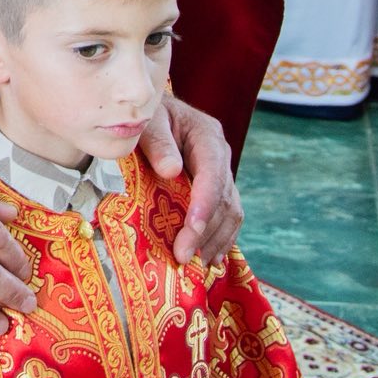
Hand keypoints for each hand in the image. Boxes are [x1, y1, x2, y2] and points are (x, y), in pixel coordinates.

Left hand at [140, 95, 241, 264]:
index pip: (213, 173)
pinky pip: (226, 217)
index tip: (190, 229)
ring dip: (215, 241)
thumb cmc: (148, 115)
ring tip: (197, 265)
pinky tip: (211, 260)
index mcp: (207, 136)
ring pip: (230, 212)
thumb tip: (171, 170)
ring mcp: (220, 174)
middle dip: (205, 231)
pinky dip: (220, 239)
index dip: (204, 204)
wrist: (153, 112)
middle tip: (183, 257)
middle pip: (223, 199)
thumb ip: (158, 143)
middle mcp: (220, 156)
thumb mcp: (149, 121)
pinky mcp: (215, 189)